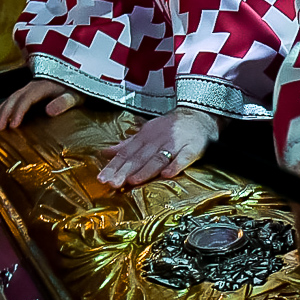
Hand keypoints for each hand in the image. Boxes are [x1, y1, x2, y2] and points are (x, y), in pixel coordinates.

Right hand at [0, 78, 79, 129]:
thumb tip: (49, 111)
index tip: (13, 125)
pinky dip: (2, 107)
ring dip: (0, 111)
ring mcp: (29, 87)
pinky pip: (12, 98)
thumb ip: (63, 102)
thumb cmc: (77, 88)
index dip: (18, 112)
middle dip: (4, 113)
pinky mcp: (29, 90)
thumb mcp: (75, 95)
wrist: (78, 75)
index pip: (26, 99)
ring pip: (10, 97)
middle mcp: (33, 85)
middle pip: (14, 98)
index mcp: (42, 86)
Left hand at [99, 107, 221, 187]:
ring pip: (158, 159)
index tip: (102, 178)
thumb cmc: (168, 128)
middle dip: (124, 171)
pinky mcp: (192, 148)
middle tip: (111, 184)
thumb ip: (126, 145)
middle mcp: (157, 141)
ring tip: (133, 181)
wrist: (198, 116)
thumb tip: (104, 153)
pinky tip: (167, 175)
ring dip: (146, 170)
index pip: (126, 153)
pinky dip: (176, 166)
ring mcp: (174, 144)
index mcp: (144, 138)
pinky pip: (183, 158)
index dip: (113, 166)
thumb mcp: (145, 133)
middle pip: (139, 158)